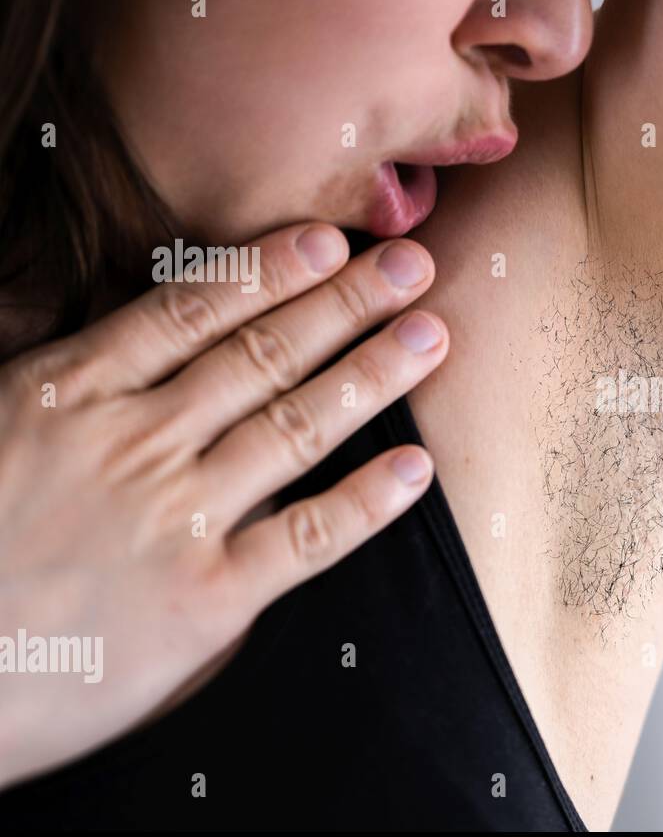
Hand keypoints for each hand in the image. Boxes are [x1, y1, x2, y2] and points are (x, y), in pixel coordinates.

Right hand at [0, 223, 446, 789]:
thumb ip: (59, 391)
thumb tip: (124, 350)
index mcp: (65, 393)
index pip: (187, 311)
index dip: (269, 271)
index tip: (328, 239)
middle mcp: (132, 442)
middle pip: (261, 355)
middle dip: (346, 302)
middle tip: (411, 265)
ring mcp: (174, 517)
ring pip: (296, 425)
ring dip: (372, 373)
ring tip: (429, 335)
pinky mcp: (206, 597)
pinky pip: (307, 536)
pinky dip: (367, 500)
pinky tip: (415, 468)